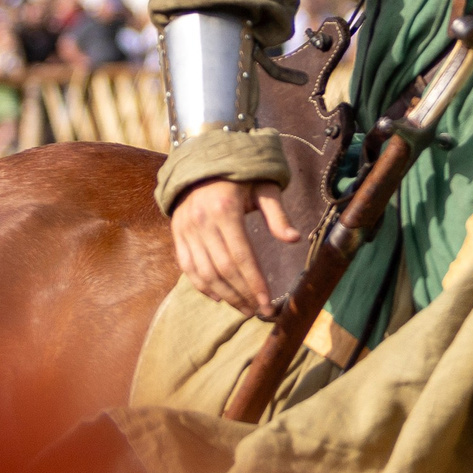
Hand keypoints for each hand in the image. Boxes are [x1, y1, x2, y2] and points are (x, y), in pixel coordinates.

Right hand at [171, 178, 299, 318]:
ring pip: (204, 273)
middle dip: (242, 294)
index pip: (241, 256)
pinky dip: (201, 286)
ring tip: (244, 308)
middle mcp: (202, 221)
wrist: (204, 161)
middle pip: (223, 269)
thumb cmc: (242, 176)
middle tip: (258, 311)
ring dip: (225, 295)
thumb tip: (294, 239)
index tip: (267, 303)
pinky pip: (187, 267)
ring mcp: (186, 228)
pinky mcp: (178, 232)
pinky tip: (219, 297)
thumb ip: (278, 214)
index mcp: (225, 209)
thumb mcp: (264, 187)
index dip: (254, 283)